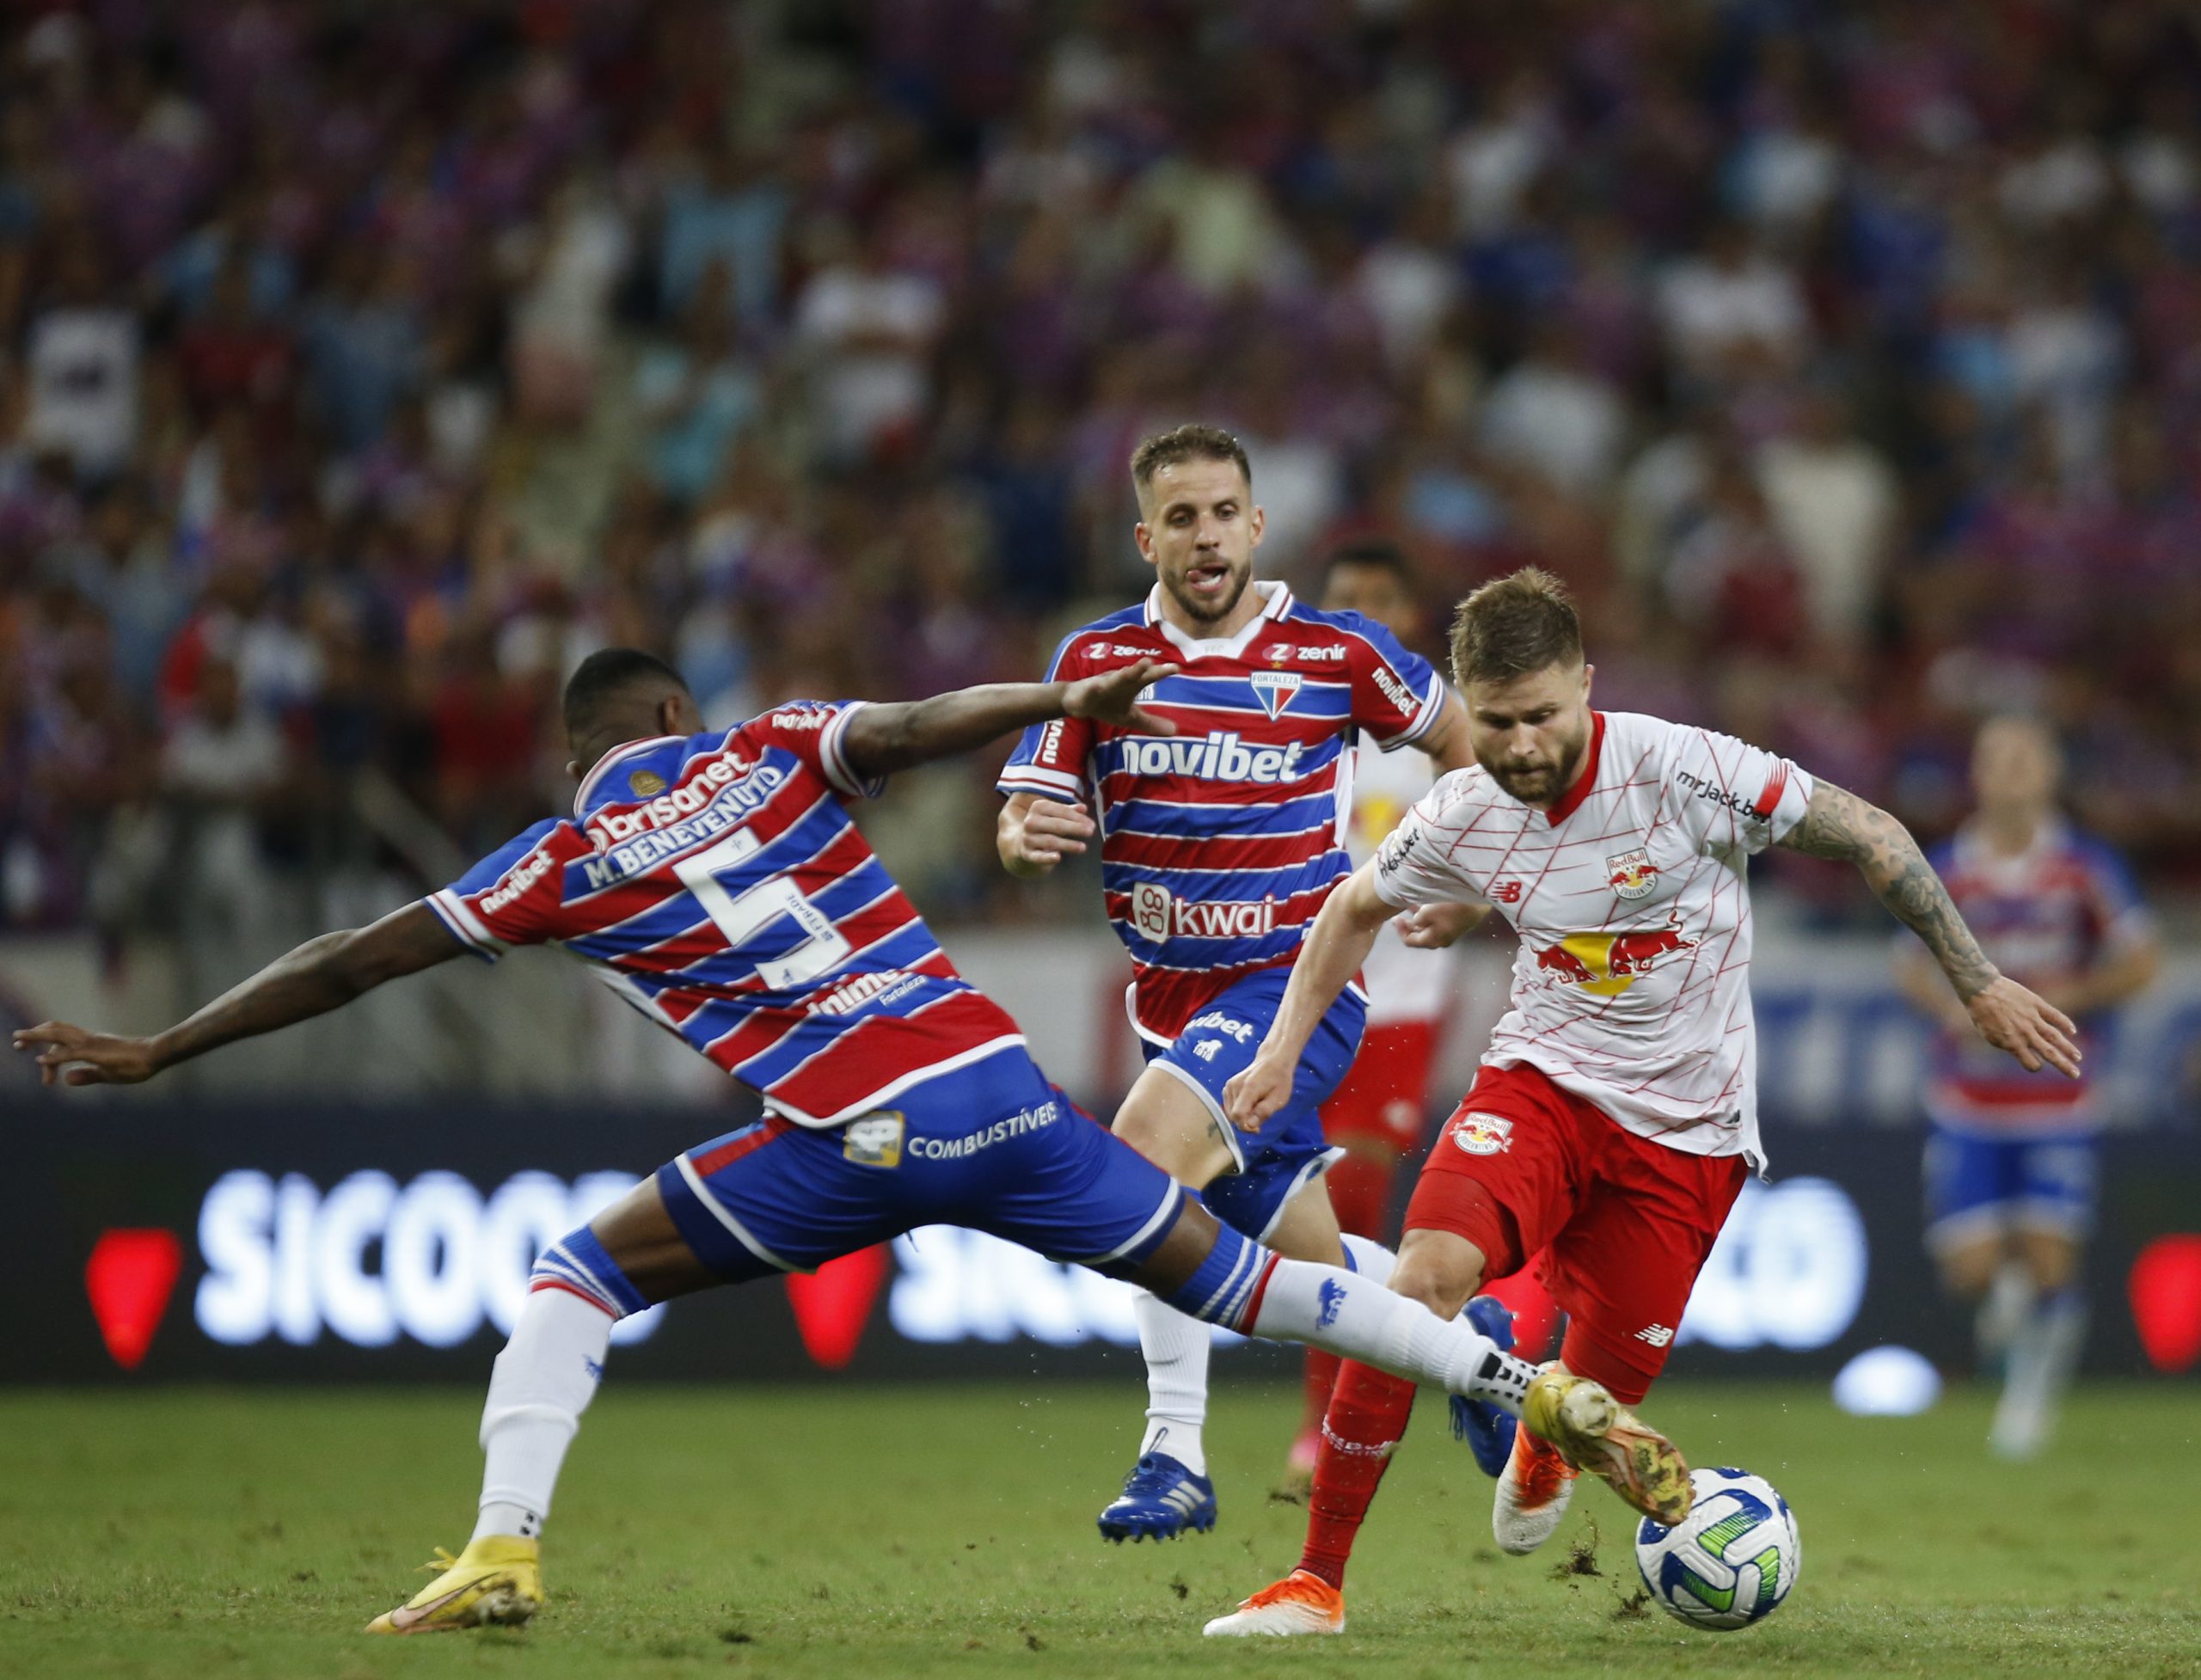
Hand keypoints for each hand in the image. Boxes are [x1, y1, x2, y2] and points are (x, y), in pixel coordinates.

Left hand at [12, 1021, 163, 1086]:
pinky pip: (70, 1054)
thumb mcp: (107, 1074)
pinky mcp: (97, 1053)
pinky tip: (40, 1061)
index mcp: (91, 1042)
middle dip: (34, 1034)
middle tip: (16, 1040)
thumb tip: (66, 1079)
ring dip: (37, 1037)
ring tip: (19, 1040)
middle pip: (56, 1030)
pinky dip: (53, 1057)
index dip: (47, 1052)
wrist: (156, 1055)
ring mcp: (92, 1044)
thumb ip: (87, 1076)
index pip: (63, 1041)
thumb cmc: (137, 1064)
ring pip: (59, 1036)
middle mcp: (89, 1039)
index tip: (41, 1071)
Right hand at [1004, 796, 1095, 872]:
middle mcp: (1031, 821)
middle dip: (1075, 828)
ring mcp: (1028, 838)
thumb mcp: (1054, 815)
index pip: (1060, 811)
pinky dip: (1047, 857)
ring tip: (1083, 847)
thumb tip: (1083, 808)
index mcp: (1038, 807)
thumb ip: (1069, 811)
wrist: (1021, 843)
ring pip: (1050, 841)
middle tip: (1091, 832)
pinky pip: (1038, 856)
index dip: (1077, 817)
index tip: (1091, 824)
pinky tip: (1058, 858)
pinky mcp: (1027, 854)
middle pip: (1056, 825)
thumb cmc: (1044, 826)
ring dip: (1068, 844)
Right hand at [1064, 659, 1178, 733]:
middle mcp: (1119, 681)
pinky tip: (1096, 686)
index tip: (1177, 667)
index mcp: (1131, 686)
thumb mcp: (1130, 717)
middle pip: (1132, 674)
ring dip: (1119, 675)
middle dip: (1141, 669)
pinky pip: (1091, 690)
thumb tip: (1174, 731)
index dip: (1162, 672)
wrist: (1078, 701)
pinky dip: (1093, 688)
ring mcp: (1103, 685)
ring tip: (1128, 670)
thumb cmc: (1107, 704)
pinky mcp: (1088, 692)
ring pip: (1113, 680)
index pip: (1149, 677)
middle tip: (1151, 662)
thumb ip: (1151, 722)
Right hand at [1222, 1046, 1295, 1133]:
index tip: (1258, 1128)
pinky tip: (1251, 1103)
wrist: (1273, 1060)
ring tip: (1257, 1107)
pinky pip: (1229, 1106)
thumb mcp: (1278, 1099)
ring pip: (1230, 1113)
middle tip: (1261, 1116)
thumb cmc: (1279, 1079)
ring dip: (1242, 1116)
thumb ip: (1264, 1112)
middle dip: (1245, 1122)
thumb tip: (1250, 1125)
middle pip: (1232, 1116)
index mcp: (1248, 1088)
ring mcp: (1229, 1086)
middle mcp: (1234, 1086)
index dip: (1246, 1127)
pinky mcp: (1228, 1087)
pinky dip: (1239, 1110)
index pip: (1237, 1115)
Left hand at [1395, 902, 1481, 948]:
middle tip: (1398, 916)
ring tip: (1408, 907)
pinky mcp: (1455, 923)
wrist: (1479, 902)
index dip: (1400, 931)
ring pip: (1427, 928)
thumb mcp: (1428, 912)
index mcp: (1433, 940)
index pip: (1410, 941)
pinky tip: (1424, 903)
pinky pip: (1436, 921)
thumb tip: (1416, 921)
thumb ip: (1417, 919)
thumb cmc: (1453, 907)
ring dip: (1417, 919)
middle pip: (1419, 936)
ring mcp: (1449, 932)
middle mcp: (1440, 940)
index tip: (1395, 919)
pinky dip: (1427, 914)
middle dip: (1407, 926)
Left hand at [1963, 977, 2080, 1077]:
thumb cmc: (1981, 1013)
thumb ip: (2007, 1044)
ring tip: (2078, 1057)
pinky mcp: (2036, 1004)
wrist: (1981, 988)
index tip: (2036, 1064)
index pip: (2032, 1063)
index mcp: (2012, 1043)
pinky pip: (2054, 1015)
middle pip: (2049, 1053)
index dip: (2034, 1066)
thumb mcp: (1989, 1035)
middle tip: (2075, 1075)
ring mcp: (2032, 1018)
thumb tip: (2020, 1052)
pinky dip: (2064, 1023)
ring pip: (2055, 1036)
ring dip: (2068, 1048)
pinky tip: (2072, 1031)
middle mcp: (2025, 1033)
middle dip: (2063, 1065)